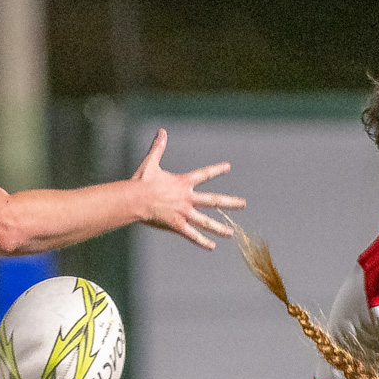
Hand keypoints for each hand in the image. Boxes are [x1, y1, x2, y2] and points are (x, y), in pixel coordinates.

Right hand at [130, 128, 246, 250]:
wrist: (135, 199)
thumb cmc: (141, 182)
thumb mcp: (151, 163)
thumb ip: (158, 148)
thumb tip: (161, 131)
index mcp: (183, 183)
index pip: (204, 174)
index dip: (217, 170)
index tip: (228, 167)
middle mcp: (187, 198)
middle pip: (213, 200)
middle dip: (230, 202)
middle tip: (243, 204)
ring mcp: (184, 212)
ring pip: (206, 222)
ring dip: (219, 228)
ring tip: (230, 233)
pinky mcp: (177, 225)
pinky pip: (192, 235)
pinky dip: (202, 241)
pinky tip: (211, 247)